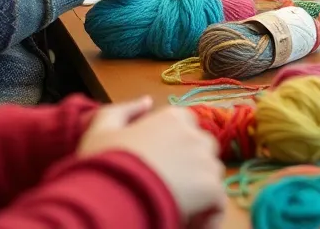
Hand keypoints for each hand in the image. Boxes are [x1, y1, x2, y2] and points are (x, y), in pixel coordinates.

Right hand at [77, 99, 226, 226]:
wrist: (108, 195)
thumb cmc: (105, 161)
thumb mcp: (102, 128)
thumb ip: (124, 109)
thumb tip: (146, 102)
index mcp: (172, 117)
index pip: (186, 125)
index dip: (174, 145)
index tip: (158, 163)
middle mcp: (195, 135)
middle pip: (202, 149)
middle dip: (190, 165)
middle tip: (167, 185)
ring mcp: (205, 162)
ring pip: (211, 176)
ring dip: (199, 189)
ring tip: (176, 205)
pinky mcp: (211, 189)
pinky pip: (217, 204)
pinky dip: (207, 216)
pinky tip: (188, 223)